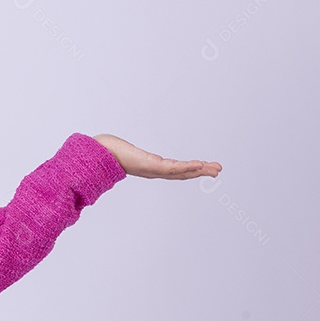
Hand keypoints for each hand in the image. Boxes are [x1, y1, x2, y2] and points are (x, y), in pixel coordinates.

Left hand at [92, 134, 221, 179]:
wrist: (100, 152)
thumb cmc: (109, 152)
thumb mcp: (124, 151)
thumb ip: (127, 151)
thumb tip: (122, 148)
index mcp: (151, 167)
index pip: (175, 170)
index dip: (190, 170)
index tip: (204, 166)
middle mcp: (154, 170)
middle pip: (182, 172)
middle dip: (201, 171)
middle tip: (218, 169)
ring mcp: (153, 169)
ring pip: (181, 171)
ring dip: (199, 170)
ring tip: (215, 168)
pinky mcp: (151, 165)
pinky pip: (172, 168)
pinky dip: (186, 167)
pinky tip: (198, 165)